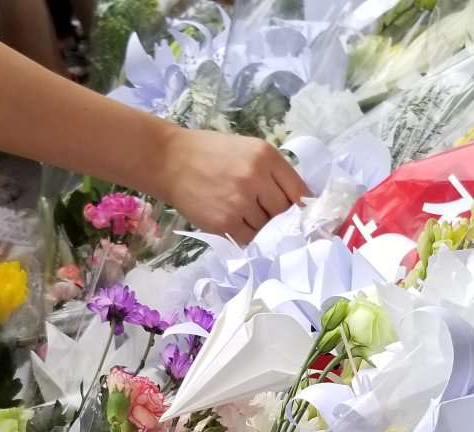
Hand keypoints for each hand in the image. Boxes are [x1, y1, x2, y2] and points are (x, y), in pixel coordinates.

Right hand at [158, 130, 310, 240]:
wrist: (170, 160)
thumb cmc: (211, 153)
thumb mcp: (249, 150)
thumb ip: (275, 172)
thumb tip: (301, 203)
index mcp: (266, 157)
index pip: (300, 192)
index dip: (304, 207)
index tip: (303, 215)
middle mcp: (256, 178)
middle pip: (286, 213)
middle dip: (281, 217)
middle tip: (267, 213)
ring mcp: (239, 203)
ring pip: (268, 228)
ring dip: (262, 227)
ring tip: (245, 213)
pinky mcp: (224, 223)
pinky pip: (249, 239)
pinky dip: (248, 236)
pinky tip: (237, 222)